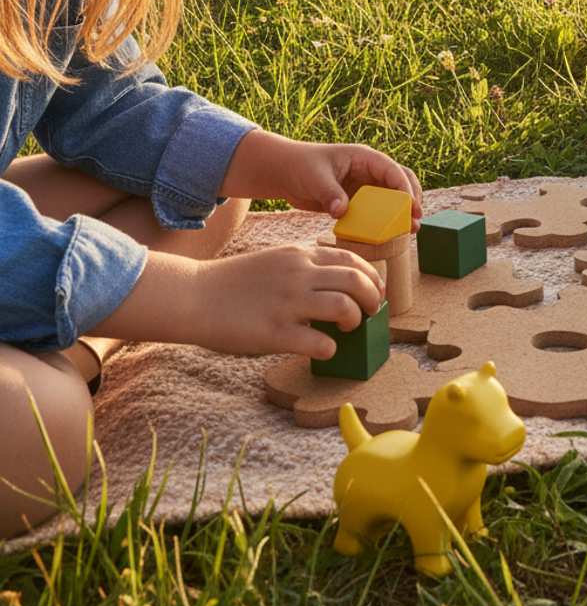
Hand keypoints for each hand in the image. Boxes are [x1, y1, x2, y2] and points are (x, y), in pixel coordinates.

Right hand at [98, 244, 386, 358]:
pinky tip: (324, 351)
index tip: (374, 291)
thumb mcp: (275, 259)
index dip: (370, 276)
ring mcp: (288, 303)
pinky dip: (330, 349)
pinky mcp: (275, 333)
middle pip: (356, 280)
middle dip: (371, 297)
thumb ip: (305, 265)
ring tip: (347, 328)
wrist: (193, 295)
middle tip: (370, 312)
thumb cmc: (233, 282)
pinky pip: (319, 343)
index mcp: (299, 255)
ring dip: (354, 320)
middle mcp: (299, 274)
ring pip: (343, 307)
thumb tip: (336, 281)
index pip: (351, 258)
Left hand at [221, 130, 423, 220]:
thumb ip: (329, 193)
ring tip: (411, 231)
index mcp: (364, 158)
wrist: (283, 172)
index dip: (405, 189)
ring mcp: (364, 186)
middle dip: (412, 199)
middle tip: (416, 221)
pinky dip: (386, 222)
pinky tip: (389, 236)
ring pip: (393, 197)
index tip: (410, 208)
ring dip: (403, 212)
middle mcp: (369, 171)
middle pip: (402, 181)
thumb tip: (342, 211)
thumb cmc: (299, 165)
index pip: (393, 171)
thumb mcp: (314, 177)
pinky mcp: (357, 201)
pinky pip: (377, 211)